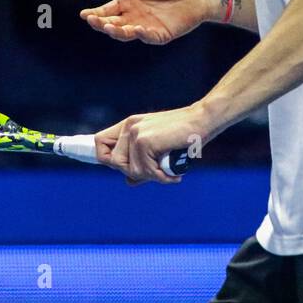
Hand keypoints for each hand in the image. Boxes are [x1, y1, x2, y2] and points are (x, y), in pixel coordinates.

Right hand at [80, 0, 219, 43]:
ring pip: (126, 33)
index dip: (96, 14)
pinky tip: (134, 29)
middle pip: (113, 24)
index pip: (108, 11)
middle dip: (101, 23)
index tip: (84, 15)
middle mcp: (135, 17)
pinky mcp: (161, 35)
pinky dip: (140, 34)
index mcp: (129, 3)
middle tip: (92, 20)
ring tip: (108, 26)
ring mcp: (147, 27)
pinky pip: (147, 37)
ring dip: (116, 31)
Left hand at [94, 104, 209, 184]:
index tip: (120, 169)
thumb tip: (128, 181)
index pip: (100, 142)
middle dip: (135, 172)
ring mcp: (135, 132)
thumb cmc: (185, 135)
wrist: (202, 121)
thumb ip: (142, 164)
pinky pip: (144, 170)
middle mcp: (129, 127)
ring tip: (167, 172)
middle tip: (156, 172)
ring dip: (151, 176)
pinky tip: (172, 173)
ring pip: (130, 170)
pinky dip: (159, 177)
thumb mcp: (159, 149)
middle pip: (114, 162)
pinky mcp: (144, 141)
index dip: (104, 158)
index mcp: (129, 125)